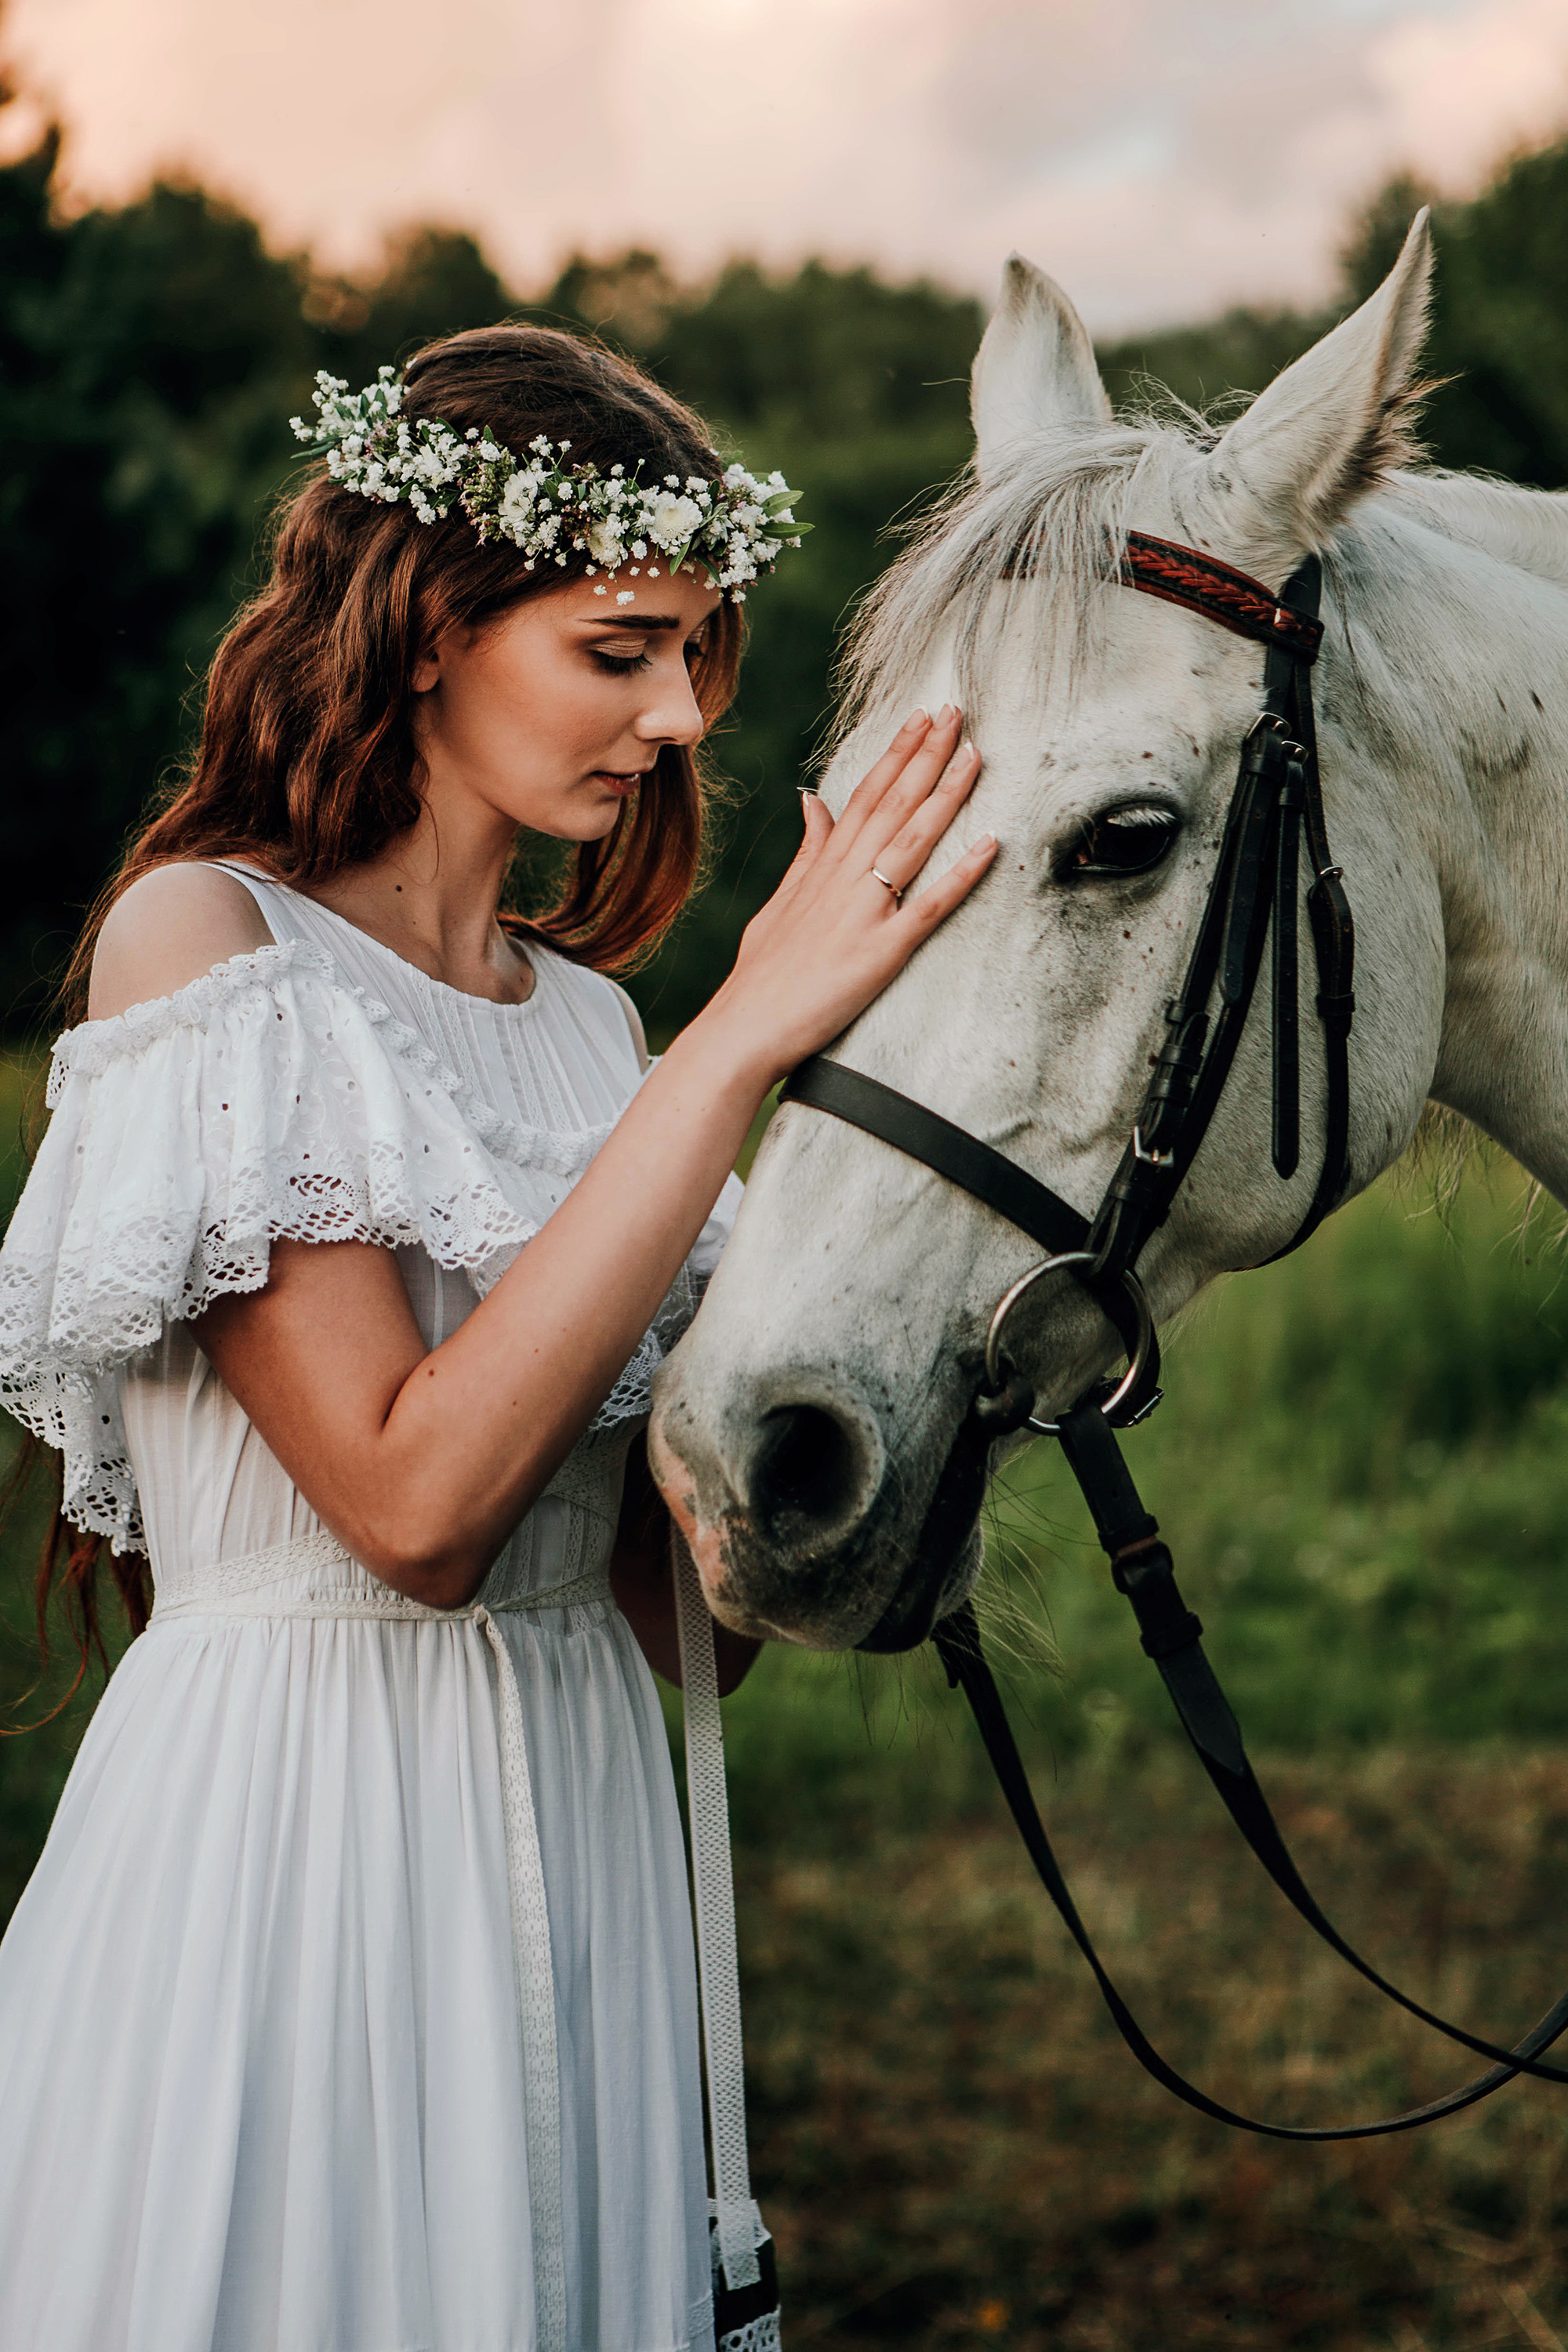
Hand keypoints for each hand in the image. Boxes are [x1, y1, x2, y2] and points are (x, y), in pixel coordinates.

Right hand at [704, 705, 995, 1084]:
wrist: (742, 1029)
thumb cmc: (761, 976)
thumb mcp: (780, 903)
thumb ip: (806, 852)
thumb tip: (814, 799)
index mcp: (822, 868)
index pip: (865, 795)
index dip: (896, 752)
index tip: (920, 716)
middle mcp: (844, 880)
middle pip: (892, 803)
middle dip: (926, 754)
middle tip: (956, 711)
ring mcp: (863, 913)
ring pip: (912, 840)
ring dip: (946, 795)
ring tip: (975, 754)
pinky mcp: (880, 952)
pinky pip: (929, 906)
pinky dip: (961, 874)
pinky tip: (991, 843)